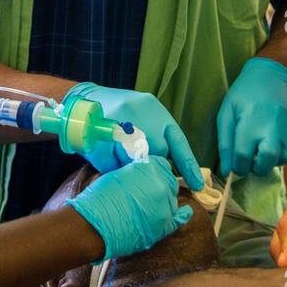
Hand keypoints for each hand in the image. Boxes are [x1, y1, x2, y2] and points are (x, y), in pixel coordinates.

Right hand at [64, 83, 203, 190]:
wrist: (87, 100)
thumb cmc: (122, 110)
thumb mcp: (146, 113)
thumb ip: (159, 136)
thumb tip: (171, 167)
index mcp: (154, 112)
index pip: (177, 143)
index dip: (189, 166)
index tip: (199, 186)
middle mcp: (140, 120)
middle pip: (154, 159)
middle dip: (148, 162)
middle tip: (134, 152)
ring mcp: (119, 132)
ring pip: (133, 167)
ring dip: (128, 165)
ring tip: (117, 148)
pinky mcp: (101, 143)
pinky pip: (113, 168)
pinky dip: (111, 165)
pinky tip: (106, 152)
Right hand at [68, 156, 193, 259]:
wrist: (95, 225)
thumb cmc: (100, 197)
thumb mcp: (120, 173)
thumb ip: (138, 171)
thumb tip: (143, 176)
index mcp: (151, 167)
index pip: (163, 164)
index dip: (155, 170)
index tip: (148, 176)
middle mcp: (163, 184)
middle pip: (170, 181)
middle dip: (161, 184)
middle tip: (146, 192)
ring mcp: (166, 206)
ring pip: (172, 199)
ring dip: (164, 200)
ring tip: (149, 205)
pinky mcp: (165, 226)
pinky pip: (179, 219)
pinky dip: (183, 215)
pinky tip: (186, 212)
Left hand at [217, 57, 286, 176]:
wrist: (273, 76)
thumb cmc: (245, 94)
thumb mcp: (227, 113)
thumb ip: (225, 144)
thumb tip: (227, 171)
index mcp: (251, 120)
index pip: (243, 157)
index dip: (237, 166)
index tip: (236, 163)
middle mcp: (274, 126)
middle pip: (266, 163)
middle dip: (255, 167)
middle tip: (250, 156)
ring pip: (282, 160)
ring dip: (270, 160)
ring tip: (263, 145)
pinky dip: (282, 155)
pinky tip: (274, 143)